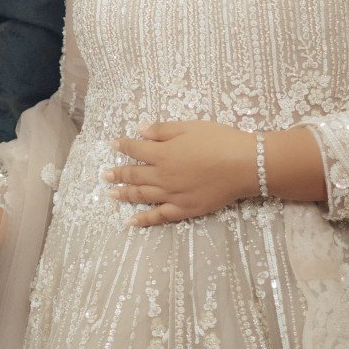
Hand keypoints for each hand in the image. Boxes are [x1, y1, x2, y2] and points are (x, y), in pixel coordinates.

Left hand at [103, 120, 256, 225]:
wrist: (243, 166)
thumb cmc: (218, 140)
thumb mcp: (188, 127)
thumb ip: (161, 130)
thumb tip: (139, 130)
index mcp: (162, 154)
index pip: (135, 150)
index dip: (123, 146)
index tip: (113, 144)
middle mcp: (162, 177)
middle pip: (134, 175)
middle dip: (118, 174)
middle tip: (105, 175)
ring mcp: (172, 196)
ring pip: (142, 196)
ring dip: (124, 195)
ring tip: (110, 194)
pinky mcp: (184, 210)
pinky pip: (159, 217)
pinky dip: (143, 220)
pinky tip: (131, 221)